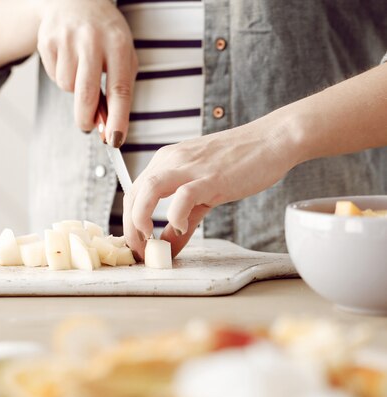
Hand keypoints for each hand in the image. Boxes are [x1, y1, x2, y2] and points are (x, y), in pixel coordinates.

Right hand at [36, 0, 137, 145]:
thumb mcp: (122, 55)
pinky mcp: (47, 41)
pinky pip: (54, 76)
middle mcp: (92, 40)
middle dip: (86, 118)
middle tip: (88, 126)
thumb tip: (108, 128)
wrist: (75, 0)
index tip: (115, 140)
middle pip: (86, 94)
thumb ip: (119, 89)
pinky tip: (68, 58)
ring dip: (74, 89)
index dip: (118, 118)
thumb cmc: (105, 34)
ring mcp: (67, 39)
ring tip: (80, 68)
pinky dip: (61, 75)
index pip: (119, 89)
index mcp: (118, 44)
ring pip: (67, 87)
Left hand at [123, 115, 297, 258]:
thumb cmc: (240, 161)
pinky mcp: (210, 176)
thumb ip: (185, 219)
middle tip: (139, 251)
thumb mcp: (204, 191)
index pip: (134, 192)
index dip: (129, 221)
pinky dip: (175, 215)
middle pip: (134, 194)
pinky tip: (180, 227)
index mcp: (166, 161)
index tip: (136, 243)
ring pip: (148, 190)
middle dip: (131, 227)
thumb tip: (169, 245)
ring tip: (148, 240)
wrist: (272, 140)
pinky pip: (183, 195)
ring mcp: (190, 167)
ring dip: (140, 219)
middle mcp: (171, 160)